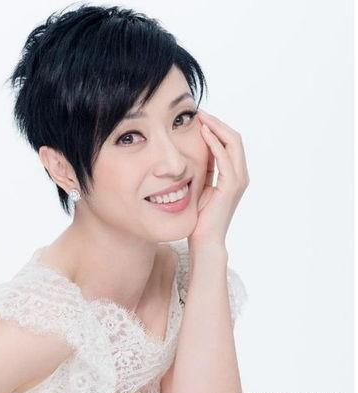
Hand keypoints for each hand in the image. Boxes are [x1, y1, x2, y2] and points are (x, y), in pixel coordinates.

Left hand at [188, 109, 249, 247]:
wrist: (204, 240)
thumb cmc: (200, 217)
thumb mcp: (200, 186)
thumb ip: (203, 169)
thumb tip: (193, 150)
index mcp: (233, 174)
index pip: (229, 142)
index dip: (216, 127)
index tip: (199, 117)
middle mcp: (240, 175)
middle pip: (234, 138)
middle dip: (217, 122)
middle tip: (200, 111)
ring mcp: (238, 180)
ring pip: (233, 143)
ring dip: (217, 127)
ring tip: (201, 117)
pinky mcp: (231, 186)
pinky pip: (225, 158)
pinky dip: (215, 143)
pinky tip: (203, 133)